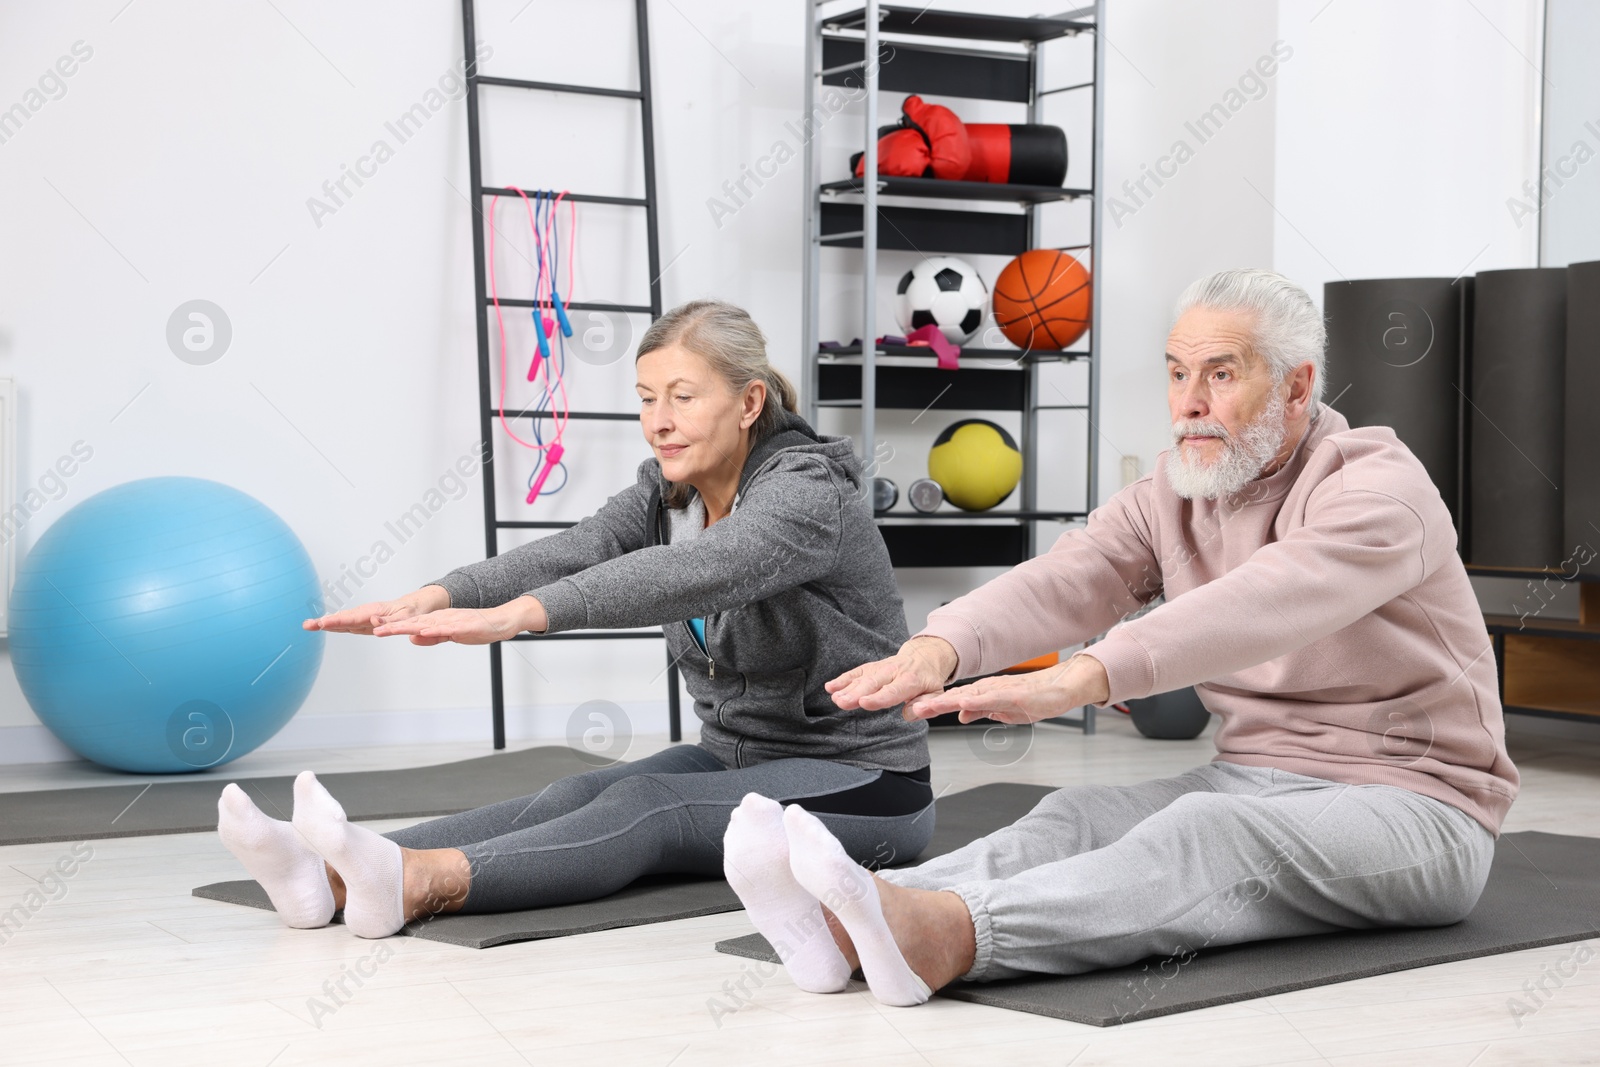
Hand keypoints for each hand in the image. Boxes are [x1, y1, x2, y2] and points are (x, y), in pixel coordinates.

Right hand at [303, 586, 450, 634]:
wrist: (417, 605)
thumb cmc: (414, 611)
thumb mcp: (408, 617)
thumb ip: (391, 621)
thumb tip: (373, 622)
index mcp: (375, 612)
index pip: (353, 618)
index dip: (336, 622)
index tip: (322, 623)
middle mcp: (367, 613)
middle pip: (343, 618)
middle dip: (324, 622)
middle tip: (306, 625)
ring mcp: (365, 618)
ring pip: (343, 620)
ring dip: (327, 623)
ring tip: (309, 625)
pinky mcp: (366, 622)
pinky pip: (349, 623)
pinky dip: (336, 624)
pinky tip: (324, 626)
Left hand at [369, 600, 533, 645]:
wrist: (500, 621)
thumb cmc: (476, 629)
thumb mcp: (450, 636)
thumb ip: (431, 637)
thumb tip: (412, 638)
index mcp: (436, 620)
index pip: (410, 625)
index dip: (392, 627)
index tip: (374, 629)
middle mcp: (440, 618)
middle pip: (411, 623)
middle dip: (390, 626)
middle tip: (372, 628)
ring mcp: (451, 621)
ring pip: (423, 625)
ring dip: (404, 628)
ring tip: (385, 630)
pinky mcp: (462, 626)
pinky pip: (445, 629)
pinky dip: (432, 631)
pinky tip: (420, 632)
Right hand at [827, 636, 958, 714]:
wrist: (924, 656)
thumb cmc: (927, 680)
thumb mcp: (934, 694)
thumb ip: (923, 705)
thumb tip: (908, 714)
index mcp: (911, 680)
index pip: (892, 691)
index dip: (878, 698)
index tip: (864, 703)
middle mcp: (893, 672)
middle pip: (873, 684)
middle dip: (856, 693)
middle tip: (843, 702)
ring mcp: (880, 668)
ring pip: (862, 678)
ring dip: (847, 687)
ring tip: (835, 697)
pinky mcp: (871, 667)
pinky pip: (856, 672)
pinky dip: (843, 679)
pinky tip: (831, 687)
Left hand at [903, 653, 1110, 724]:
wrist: (1061, 688)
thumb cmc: (1034, 698)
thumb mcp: (1002, 711)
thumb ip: (982, 711)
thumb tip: (961, 715)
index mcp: (983, 694)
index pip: (953, 701)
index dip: (932, 706)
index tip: (912, 711)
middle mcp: (987, 690)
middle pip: (954, 697)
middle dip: (931, 704)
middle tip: (909, 709)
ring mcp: (1000, 691)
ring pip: (968, 697)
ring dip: (947, 702)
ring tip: (927, 706)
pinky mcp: (1014, 695)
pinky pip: (992, 699)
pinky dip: (976, 702)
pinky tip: (963, 705)